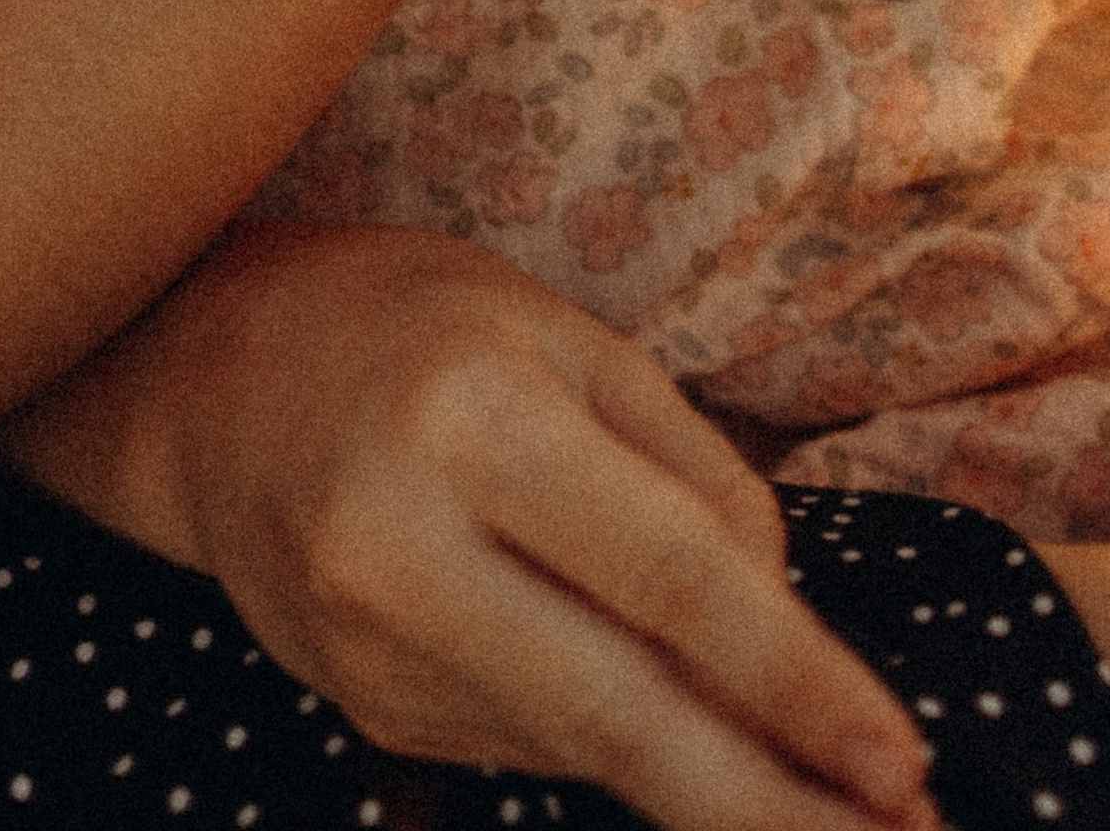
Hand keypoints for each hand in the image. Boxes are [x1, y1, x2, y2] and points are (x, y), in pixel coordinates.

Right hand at [0, 223, 937, 830]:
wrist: (211, 378)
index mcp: (473, 421)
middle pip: (618, 717)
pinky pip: (530, 741)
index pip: (664, 580)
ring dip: (714, 783)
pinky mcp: (364, 708)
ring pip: (582, 745)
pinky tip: (677, 722)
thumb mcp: (570, 339)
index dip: (793, 682)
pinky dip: (618, 739)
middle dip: (766, 806)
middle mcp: (405, 548)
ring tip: (829, 806)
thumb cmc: (420, 327)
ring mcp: (371, 648)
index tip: (898, 761)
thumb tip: (783, 622)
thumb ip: (692, 474)